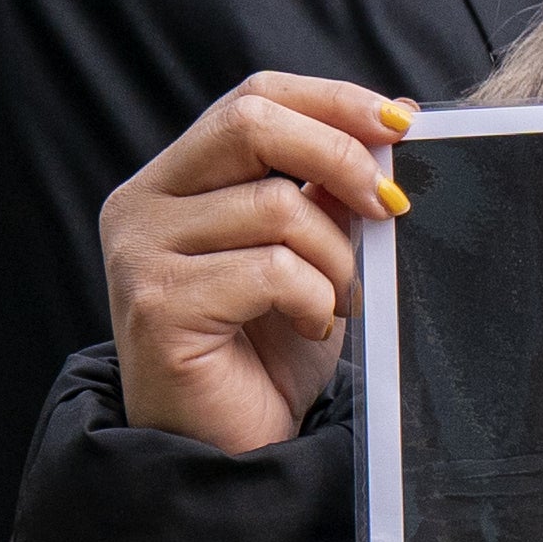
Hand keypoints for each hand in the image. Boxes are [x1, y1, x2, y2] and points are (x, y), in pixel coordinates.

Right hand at [95, 71, 413, 454]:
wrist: (233, 444)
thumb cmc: (271, 345)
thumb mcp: (310, 249)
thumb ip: (327, 187)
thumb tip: (393, 118)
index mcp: (174, 179)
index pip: (252, 97)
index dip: (333, 101)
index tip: (402, 124)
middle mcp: (141, 205)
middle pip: (251, 124)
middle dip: (342, 157)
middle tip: (391, 206)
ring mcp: (139, 255)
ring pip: (274, 205)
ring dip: (335, 254)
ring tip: (337, 296)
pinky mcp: (157, 307)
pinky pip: (270, 270)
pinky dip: (314, 295)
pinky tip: (309, 323)